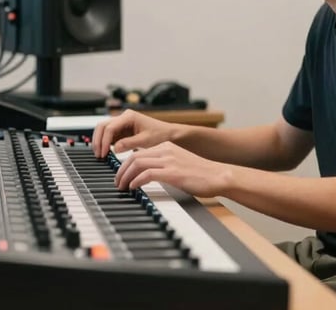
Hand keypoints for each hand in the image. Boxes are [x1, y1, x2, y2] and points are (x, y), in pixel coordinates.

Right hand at [92, 109, 172, 157]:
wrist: (168, 135)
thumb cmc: (160, 135)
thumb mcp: (145, 140)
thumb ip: (129, 143)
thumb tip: (115, 148)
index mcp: (129, 116)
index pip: (110, 127)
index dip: (104, 141)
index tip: (104, 154)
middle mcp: (123, 118)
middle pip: (102, 126)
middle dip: (98, 141)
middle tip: (99, 155)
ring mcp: (122, 124)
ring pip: (103, 130)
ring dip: (100, 142)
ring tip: (101, 156)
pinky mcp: (122, 131)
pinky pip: (108, 135)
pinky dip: (104, 143)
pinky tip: (105, 153)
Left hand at [114, 142, 230, 197]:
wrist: (218, 175)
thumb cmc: (201, 174)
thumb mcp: (179, 163)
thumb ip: (164, 164)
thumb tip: (148, 174)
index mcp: (167, 147)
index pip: (138, 152)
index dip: (125, 165)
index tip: (121, 175)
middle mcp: (166, 150)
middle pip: (133, 157)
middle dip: (121, 171)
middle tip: (117, 183)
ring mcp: (169, 161)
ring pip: (137, 164)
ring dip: (125, 177)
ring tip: (121, 187)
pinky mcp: (172, 172)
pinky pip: (147, 174)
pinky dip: (136, 181)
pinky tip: (133, 188)